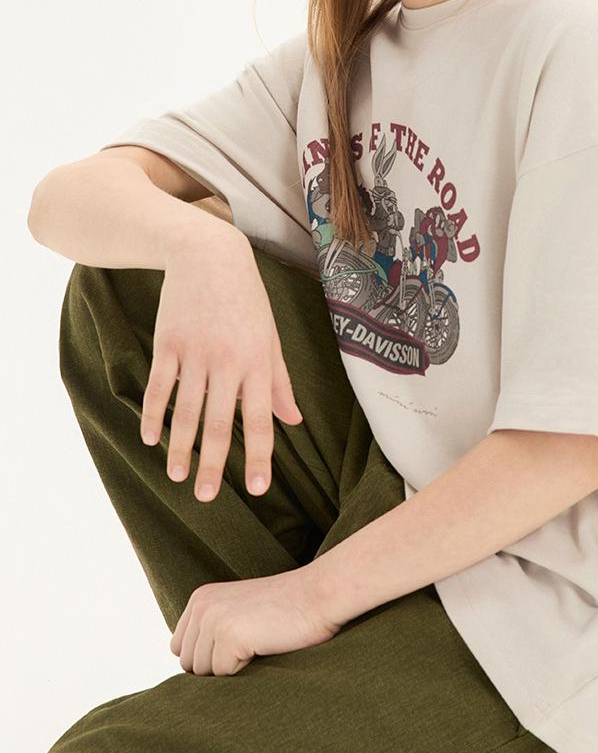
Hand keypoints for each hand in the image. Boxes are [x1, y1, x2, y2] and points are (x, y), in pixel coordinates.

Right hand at [140, 229, 302, 501]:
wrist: (209, 255)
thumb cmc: (247, 300)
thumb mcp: (271, 336)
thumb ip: (279, 381)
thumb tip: (293, 421)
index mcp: (258, 362)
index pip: (261, 420)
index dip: (259, 457)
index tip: (256, 489)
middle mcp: (228, 361)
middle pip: (218, 423)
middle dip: (212, 465)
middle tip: (205, 498)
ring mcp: (195, 352)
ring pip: (185, 411)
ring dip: (180, 448)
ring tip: (177, 476)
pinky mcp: (168, 343)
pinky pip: (159, 387)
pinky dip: (153, 415)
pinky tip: (150, 439)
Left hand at [170, 569, 340, 675]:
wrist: (318, 595)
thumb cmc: (285, 610)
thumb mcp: (238, 610)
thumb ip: (212, 630)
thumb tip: (192, 670)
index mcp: (200, 598)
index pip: (180, 648)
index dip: (207, 656)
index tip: (237, 645)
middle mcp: (201, 605)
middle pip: (189, 663)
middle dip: (217, 665)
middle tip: (251, 646)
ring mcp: (213, 620)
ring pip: (204, 672)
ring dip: (231, 668)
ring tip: (257, 645)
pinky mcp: (230, 635)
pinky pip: (224, 675)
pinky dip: (245, 670)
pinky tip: (264, 647)